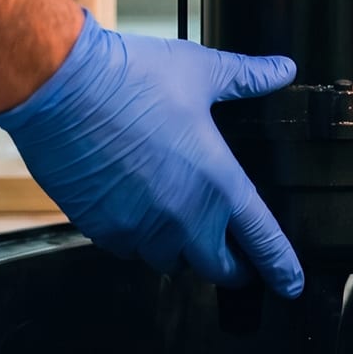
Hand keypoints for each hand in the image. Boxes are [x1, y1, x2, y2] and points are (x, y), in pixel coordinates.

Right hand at [0, 11, 302, 294]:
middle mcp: (182, 217)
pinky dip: (138, 239)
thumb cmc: (131, 78)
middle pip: (217, 269)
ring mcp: (139, 228)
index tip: (291, 284)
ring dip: (180, 251)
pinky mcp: (100, 228)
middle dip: (230, 268)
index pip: (262, 242)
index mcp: (218, 184)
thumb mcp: (203, 72)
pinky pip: (127, 249)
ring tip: (182, 227)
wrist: (61, 86)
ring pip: (170, 262)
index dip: (281, 267)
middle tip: (234, 260)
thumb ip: (247, 78)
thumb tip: (283, 69)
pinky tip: (137, 212)